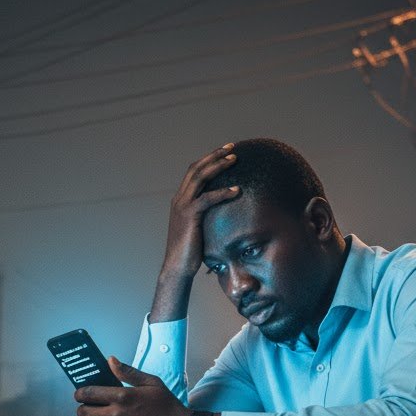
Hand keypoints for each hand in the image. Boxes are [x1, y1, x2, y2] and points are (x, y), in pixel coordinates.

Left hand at [75, 357, 189, 415]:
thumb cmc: (169, 406)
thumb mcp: (152, 383)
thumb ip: (128, 372)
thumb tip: (110, 360)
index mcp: (122, 396)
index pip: (87, 393)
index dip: (80, 393)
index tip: (80, 394)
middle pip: (83, 413)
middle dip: (83, 409)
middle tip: (89, 408)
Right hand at [159, 143, 240, 284]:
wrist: (178, 267)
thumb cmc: (190, 252)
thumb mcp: (198, 229)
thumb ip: (206, 217)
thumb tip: (223, 214)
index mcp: (180, 200)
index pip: (193, 172)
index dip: (208, 160)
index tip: (224, 152)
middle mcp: (179, 199)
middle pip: (196, 169)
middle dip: (214, 156)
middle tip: (232, 148)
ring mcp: (182, 206)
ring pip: (200, 178)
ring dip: (218, 166)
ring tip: (235, 160)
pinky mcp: (189, 216)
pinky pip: (207, 199)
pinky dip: (223, 192)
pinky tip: (237, 190)